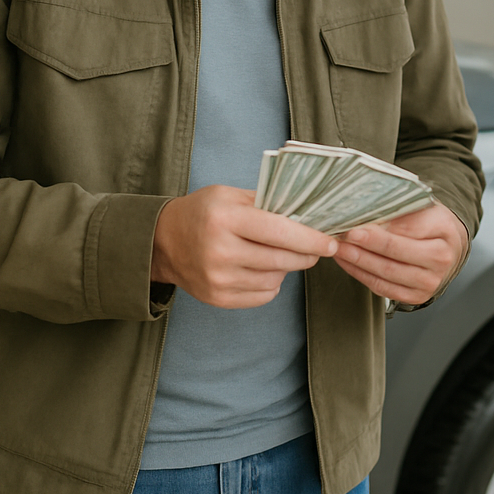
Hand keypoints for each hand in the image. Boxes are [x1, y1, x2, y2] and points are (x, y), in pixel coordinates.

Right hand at [151, 185, 337, 308]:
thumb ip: (266, 202)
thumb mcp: (229, 195)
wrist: (163, 242)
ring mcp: (218, 279)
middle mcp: (220, 251)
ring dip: (288, 267)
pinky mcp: (218, 298)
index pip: (279, 231)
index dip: (310, 238)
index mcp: (225, 218)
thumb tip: (308, 214)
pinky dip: (272, 283)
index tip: (331, 241)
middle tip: (318, 249)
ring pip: (275, 278)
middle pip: (281, 258)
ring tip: (283, 254)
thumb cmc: (202, 212)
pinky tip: (264, 268)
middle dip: (307, 254)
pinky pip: (263, 295)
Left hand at [334, 203, 468, 304]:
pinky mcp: (415, 297)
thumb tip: (366, 216)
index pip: (407, 232)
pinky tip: (347, 262)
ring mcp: (428, 283)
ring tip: (339, 248)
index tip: (355, 226)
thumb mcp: (423, 208)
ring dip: (357, 261)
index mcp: (444, 233)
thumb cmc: (432, 223)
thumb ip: (400, 212)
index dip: (378, 232)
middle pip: (395, 256)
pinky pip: (382, 288)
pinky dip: (360, 275)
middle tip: (342, 238)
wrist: (449, 247)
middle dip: (364, 247)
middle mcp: (440, 261)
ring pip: (385, 274)